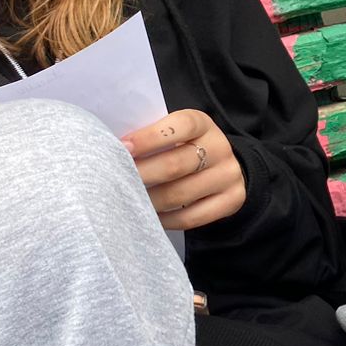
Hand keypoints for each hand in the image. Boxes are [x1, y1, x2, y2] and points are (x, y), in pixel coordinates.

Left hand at [121, 108, 245, 229]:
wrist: (223, 168)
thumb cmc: (184, 149)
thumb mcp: (175, 135)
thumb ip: (151, 139)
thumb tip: (113, 153)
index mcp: (203, 124)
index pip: (179, 126)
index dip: (148, 138)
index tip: (122, 148)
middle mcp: (220, 148)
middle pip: (175, 165)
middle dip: (141, 175)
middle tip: (115, 182)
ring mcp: (228, 176)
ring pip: (180, 195)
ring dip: (148, 200)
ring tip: (128, 201)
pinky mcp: (232, 200)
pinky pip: (191, 217)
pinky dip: (165, 220)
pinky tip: (149, 216)